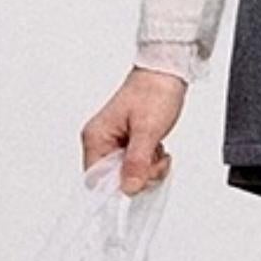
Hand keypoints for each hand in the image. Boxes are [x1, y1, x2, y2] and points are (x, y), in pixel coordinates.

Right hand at [80, 67, 186, 194]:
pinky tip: (156, 148)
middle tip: (154, 159)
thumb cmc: (153, 92)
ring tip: (157, 149)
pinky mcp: (126, 142)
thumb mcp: (147, 130)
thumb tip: (128, 187)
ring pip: (127, 174)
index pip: (94, 178)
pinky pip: (135, 165)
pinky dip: (150, 162)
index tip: (137, 179)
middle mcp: (100, 141)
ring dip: (148, 169)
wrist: (165, 73)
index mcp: (96, 137)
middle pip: (113, 180)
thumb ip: (137, 161)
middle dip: (139, 175)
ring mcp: (114, 142)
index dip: (116, 184)